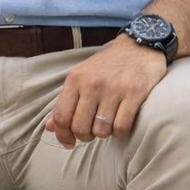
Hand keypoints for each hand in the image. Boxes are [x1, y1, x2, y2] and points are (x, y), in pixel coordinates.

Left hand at [44, 39, 167, 146]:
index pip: (61, 116)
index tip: (69, 142)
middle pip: (80, 127)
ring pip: (101, 130)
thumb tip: (50, 128)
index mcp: (75, 79)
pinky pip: (121, 127)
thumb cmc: (108, 65)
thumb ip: (66, 101)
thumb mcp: (82, 76)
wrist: (139, 46)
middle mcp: (92, 83)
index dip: (63, 135)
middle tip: (92, 131)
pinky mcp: (135, 93)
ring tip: (107, 124)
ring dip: (104, 134)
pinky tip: (120, 123)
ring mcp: (114, 88)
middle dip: (85, 136)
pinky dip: (120, 132)